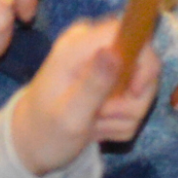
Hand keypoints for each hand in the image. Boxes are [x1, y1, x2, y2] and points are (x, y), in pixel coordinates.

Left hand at [10, 19, 163, 174]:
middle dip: (131, 98)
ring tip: (94, 124)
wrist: (32, 146)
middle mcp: (95, 48)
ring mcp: (107, 66)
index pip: (128, 31)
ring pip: (144, 89)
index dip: (142, 59)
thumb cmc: (43, 131)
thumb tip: (115, 52)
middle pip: (145, 61)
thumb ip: (94, 84)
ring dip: (124, 115)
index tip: (135, 91)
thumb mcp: (69, 114)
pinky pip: (137, 103)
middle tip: (100, 117)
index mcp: (77, 45)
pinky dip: (121, 122)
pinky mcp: (115, 84)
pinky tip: (97, 126)